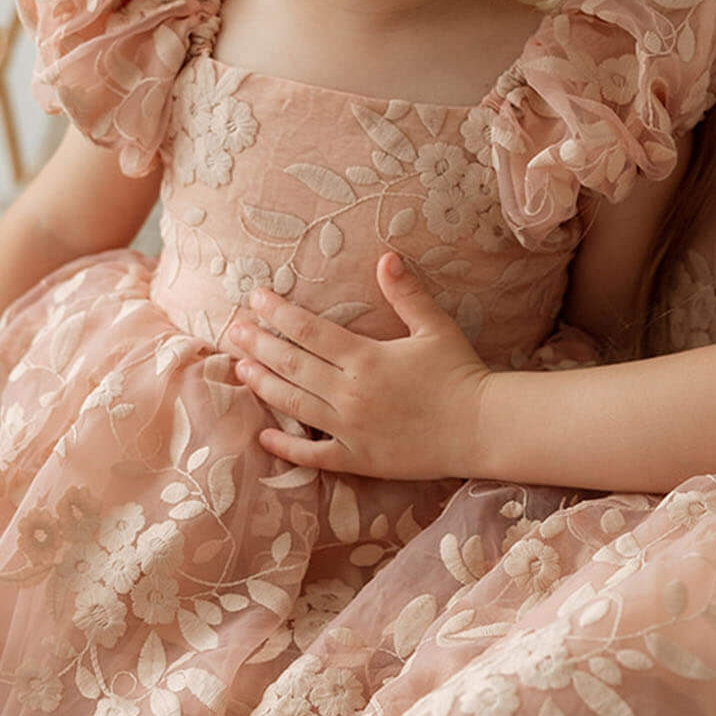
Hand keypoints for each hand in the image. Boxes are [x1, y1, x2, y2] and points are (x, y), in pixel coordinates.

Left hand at [232, 253, 491, 479]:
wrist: (482, 428)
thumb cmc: (460, 374)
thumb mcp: (435, 327)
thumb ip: (406, 294)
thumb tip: (386, 256)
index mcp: (365, 358)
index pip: (309, 330)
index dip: (278, 313)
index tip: (255, 299)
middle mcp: (350, 393)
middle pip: (292, 365)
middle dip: (260, 345)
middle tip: (233, 330)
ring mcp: (350, 429)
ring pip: (294, 405)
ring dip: (264, 385)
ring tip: (241, 368)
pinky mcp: (357, 458)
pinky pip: (312, 455)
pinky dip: (286, 447)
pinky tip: (264, 437)